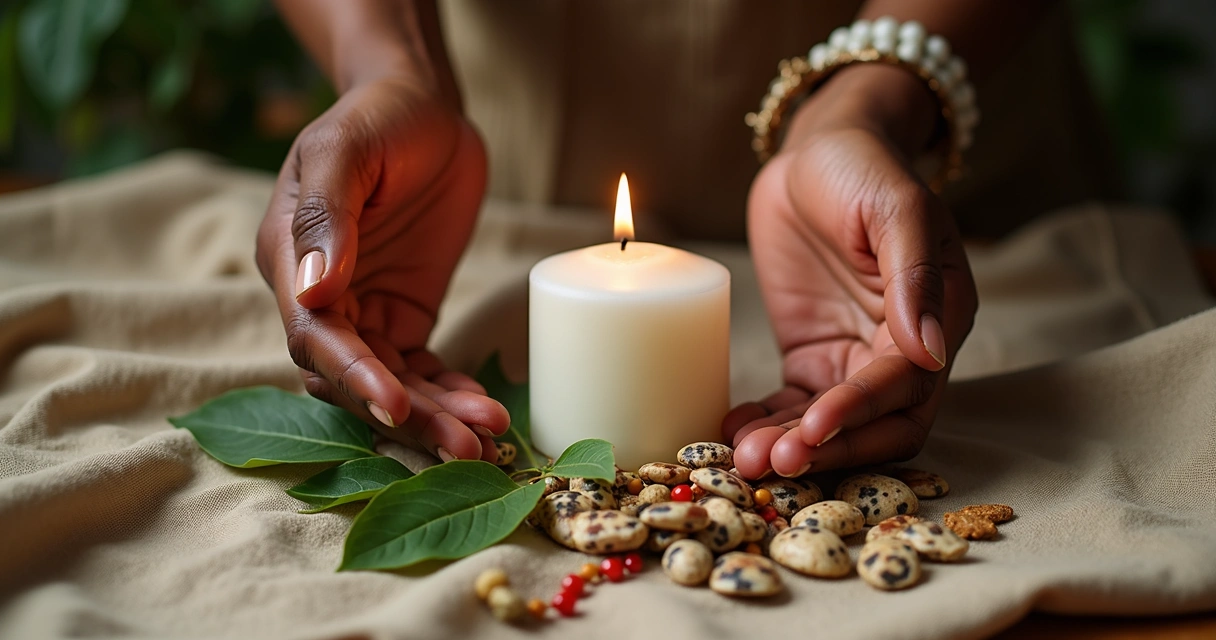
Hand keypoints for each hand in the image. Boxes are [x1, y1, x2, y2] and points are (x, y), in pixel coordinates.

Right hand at [256, 77, 508, 462]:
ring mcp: (366, 309)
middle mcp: (323, 298)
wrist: (422, 104)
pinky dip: (451, 391)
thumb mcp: (347, 151)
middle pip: (355, 377)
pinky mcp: (405, 312)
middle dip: (408, 415)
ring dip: (436, 415)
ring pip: (393, 382)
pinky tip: (484, 410)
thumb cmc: (377, 116)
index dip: (354, 378)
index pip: (315, 339)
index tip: (396, 406)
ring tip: (487, 438)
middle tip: (464, 444)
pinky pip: (424, 367)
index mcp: (291, 262)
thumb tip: (312, 294)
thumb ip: (328, 218)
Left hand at [726, 65, 977, 477]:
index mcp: (939, 317)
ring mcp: (853, 358)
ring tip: (745, 458)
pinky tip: (733, 431)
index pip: (906, 386)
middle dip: (828, 449)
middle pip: (876, 425)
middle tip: (775, 462)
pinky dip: (767, 425)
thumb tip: (929, 352)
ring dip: (791, 446)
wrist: (817, 152)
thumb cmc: (863, 169)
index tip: (815, 426)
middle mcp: (901, 350)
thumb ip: (912, 275)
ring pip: (831, 425)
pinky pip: (792, 406)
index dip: (860, 411)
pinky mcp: (812, 357)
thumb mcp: (895, 208)